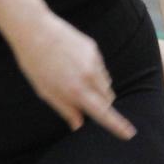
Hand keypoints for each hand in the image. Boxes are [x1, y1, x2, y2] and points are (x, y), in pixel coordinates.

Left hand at [8, 9, 133, 138]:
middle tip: (83, 100)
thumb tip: (78, 125)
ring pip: (105, 82)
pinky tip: (73, 62)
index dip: (117, 125)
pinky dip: (91, 71)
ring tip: (72, 76)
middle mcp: (89, 76)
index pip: (103, 112)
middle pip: (108, 98)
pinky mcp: (94, 49)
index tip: (129, 134)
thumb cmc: (35, 63)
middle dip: (101, 103)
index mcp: (75, 91)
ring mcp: (93, 61)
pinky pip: (99, 67)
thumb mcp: (45, 91)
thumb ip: (65, 109)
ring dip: (96, 87)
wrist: (34, 30)